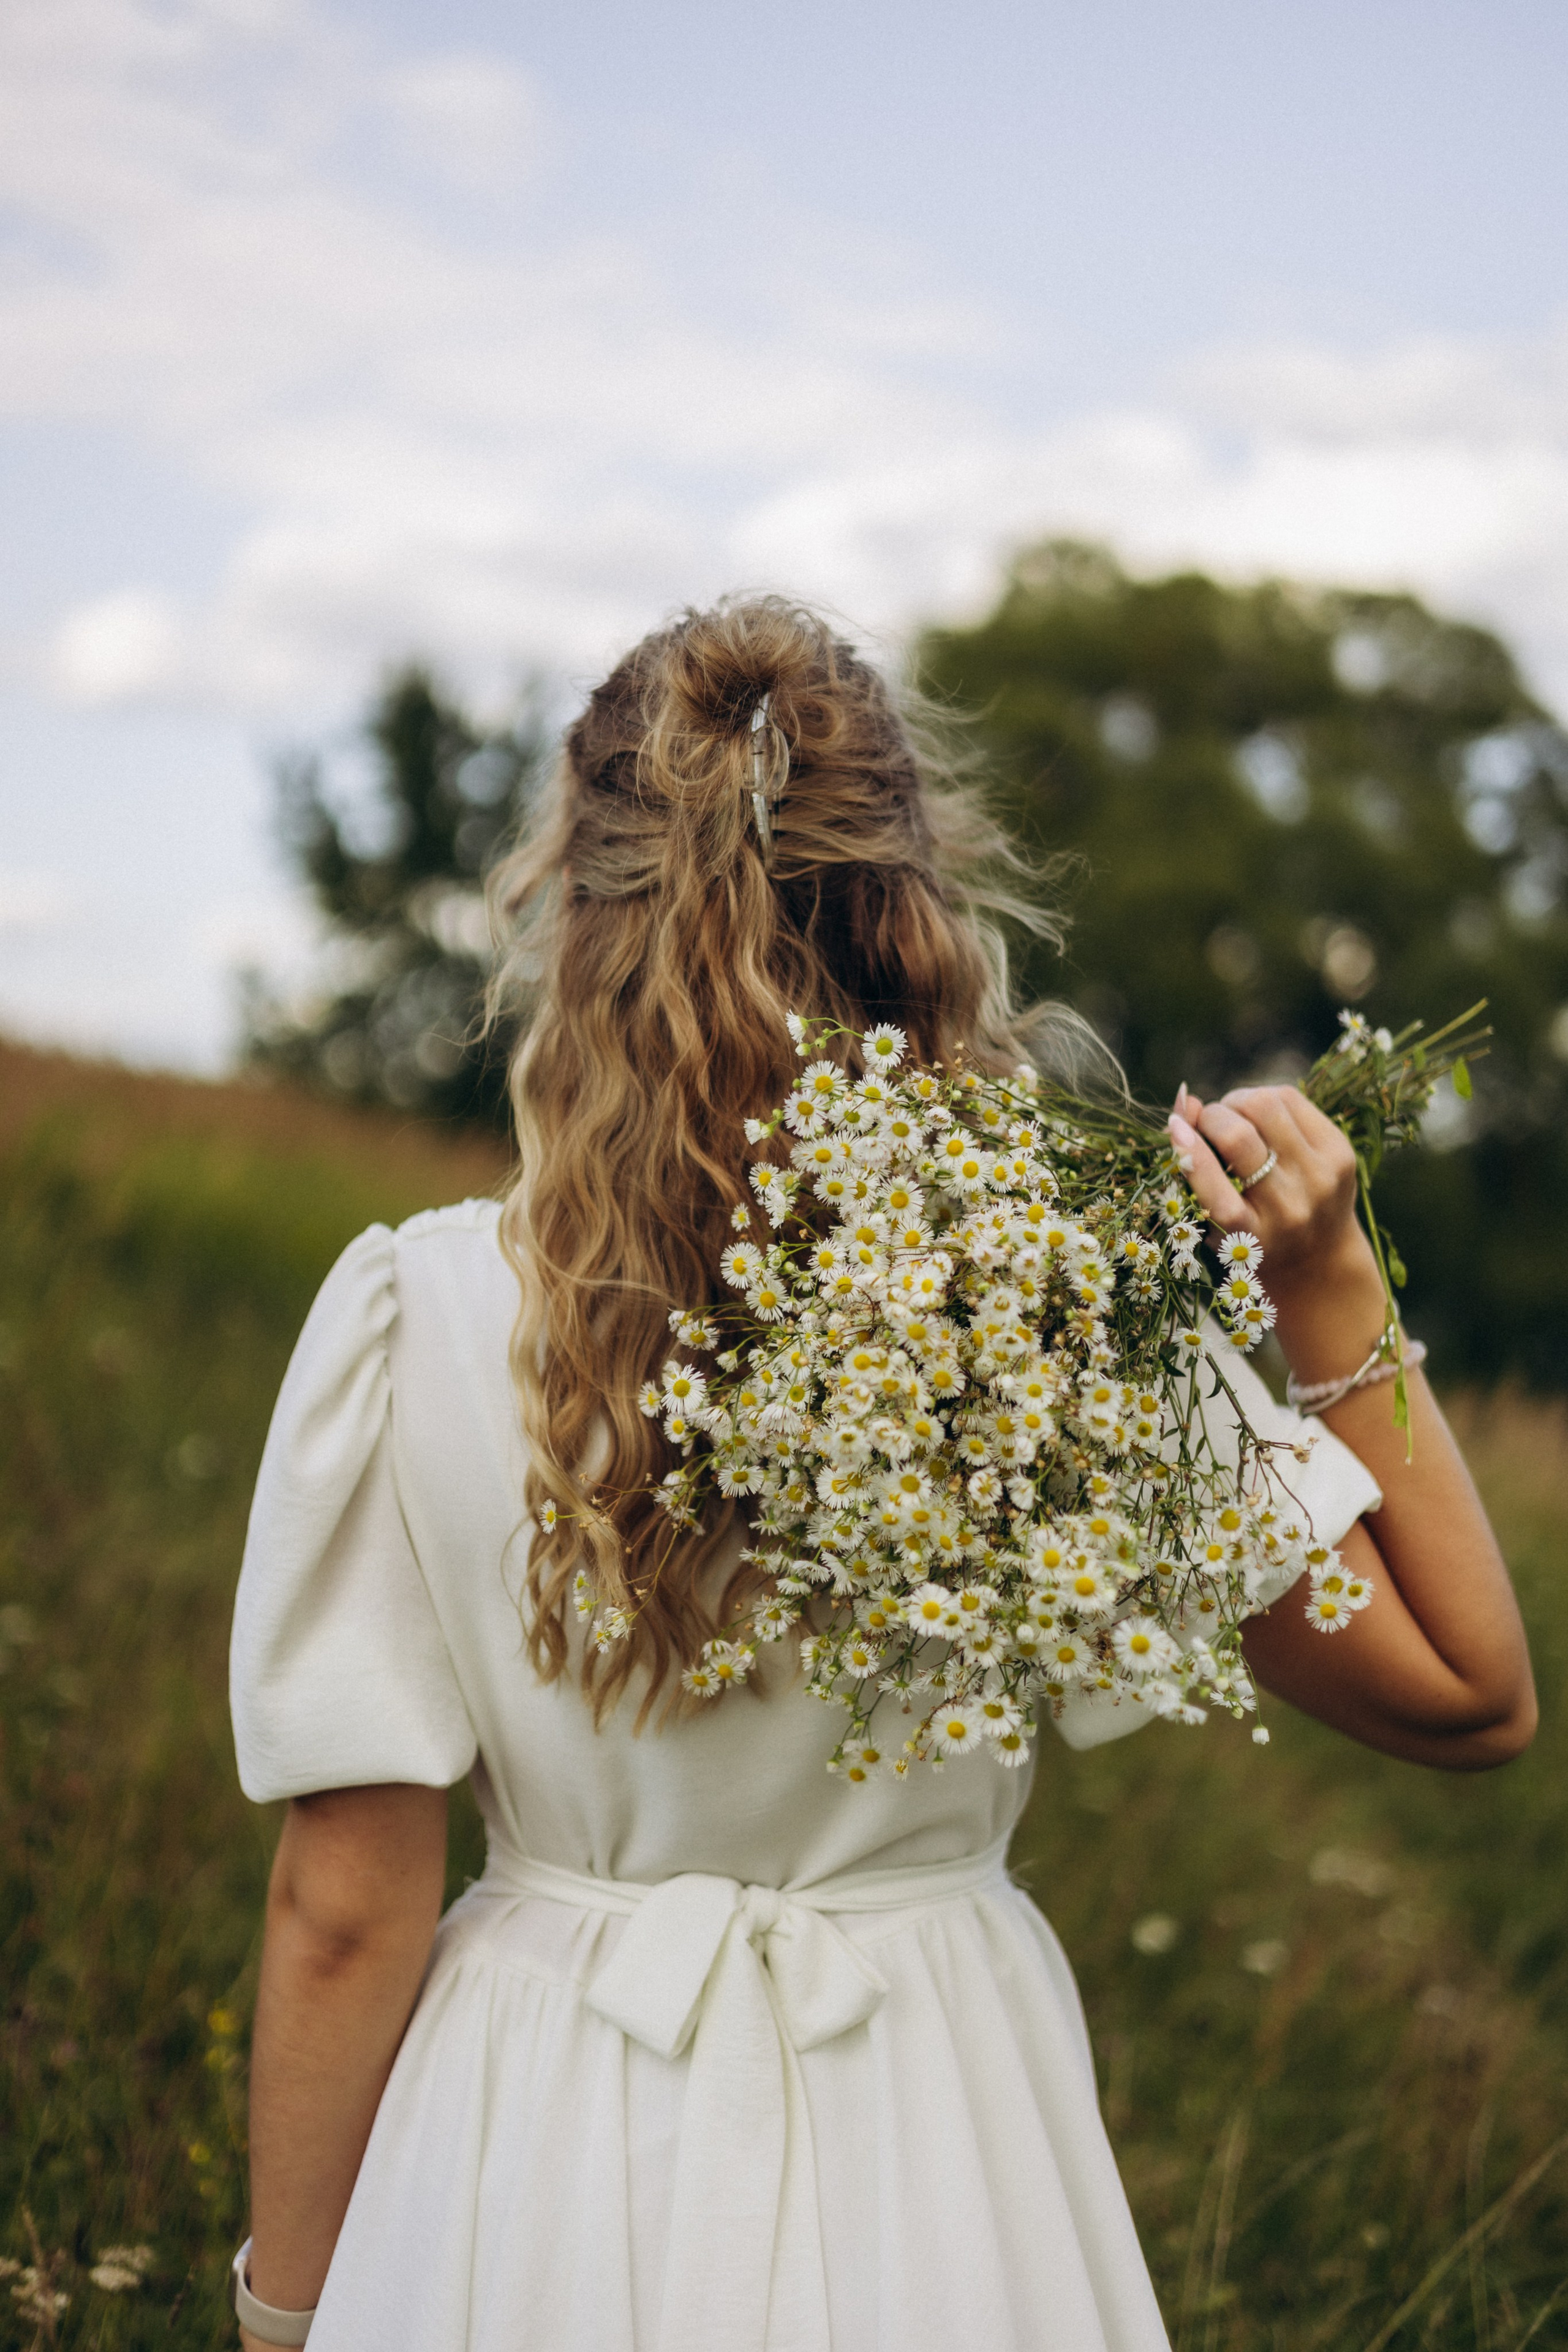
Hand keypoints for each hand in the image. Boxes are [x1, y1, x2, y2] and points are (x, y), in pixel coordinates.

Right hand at [1167, 1080, 1379, 1308]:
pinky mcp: (1341, 1153)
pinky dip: (1265, 1099)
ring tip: (1234, 1116)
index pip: (1214, 1188)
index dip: (1188, 1150)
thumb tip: (1186, 1101)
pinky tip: (1261, 1117)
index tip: (1173, 1126)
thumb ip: (1192, 1167)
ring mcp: (1320, 1178)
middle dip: (1212, 1117)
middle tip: (1208, 1122)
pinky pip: (1291, 1100)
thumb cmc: (1250, 1234)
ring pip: (1266, 1105)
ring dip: (1238, 1102)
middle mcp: (1289, 1209)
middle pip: (1238, 1136)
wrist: (1320, 1259)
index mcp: (1249, 1236)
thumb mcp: (1214, 1220)